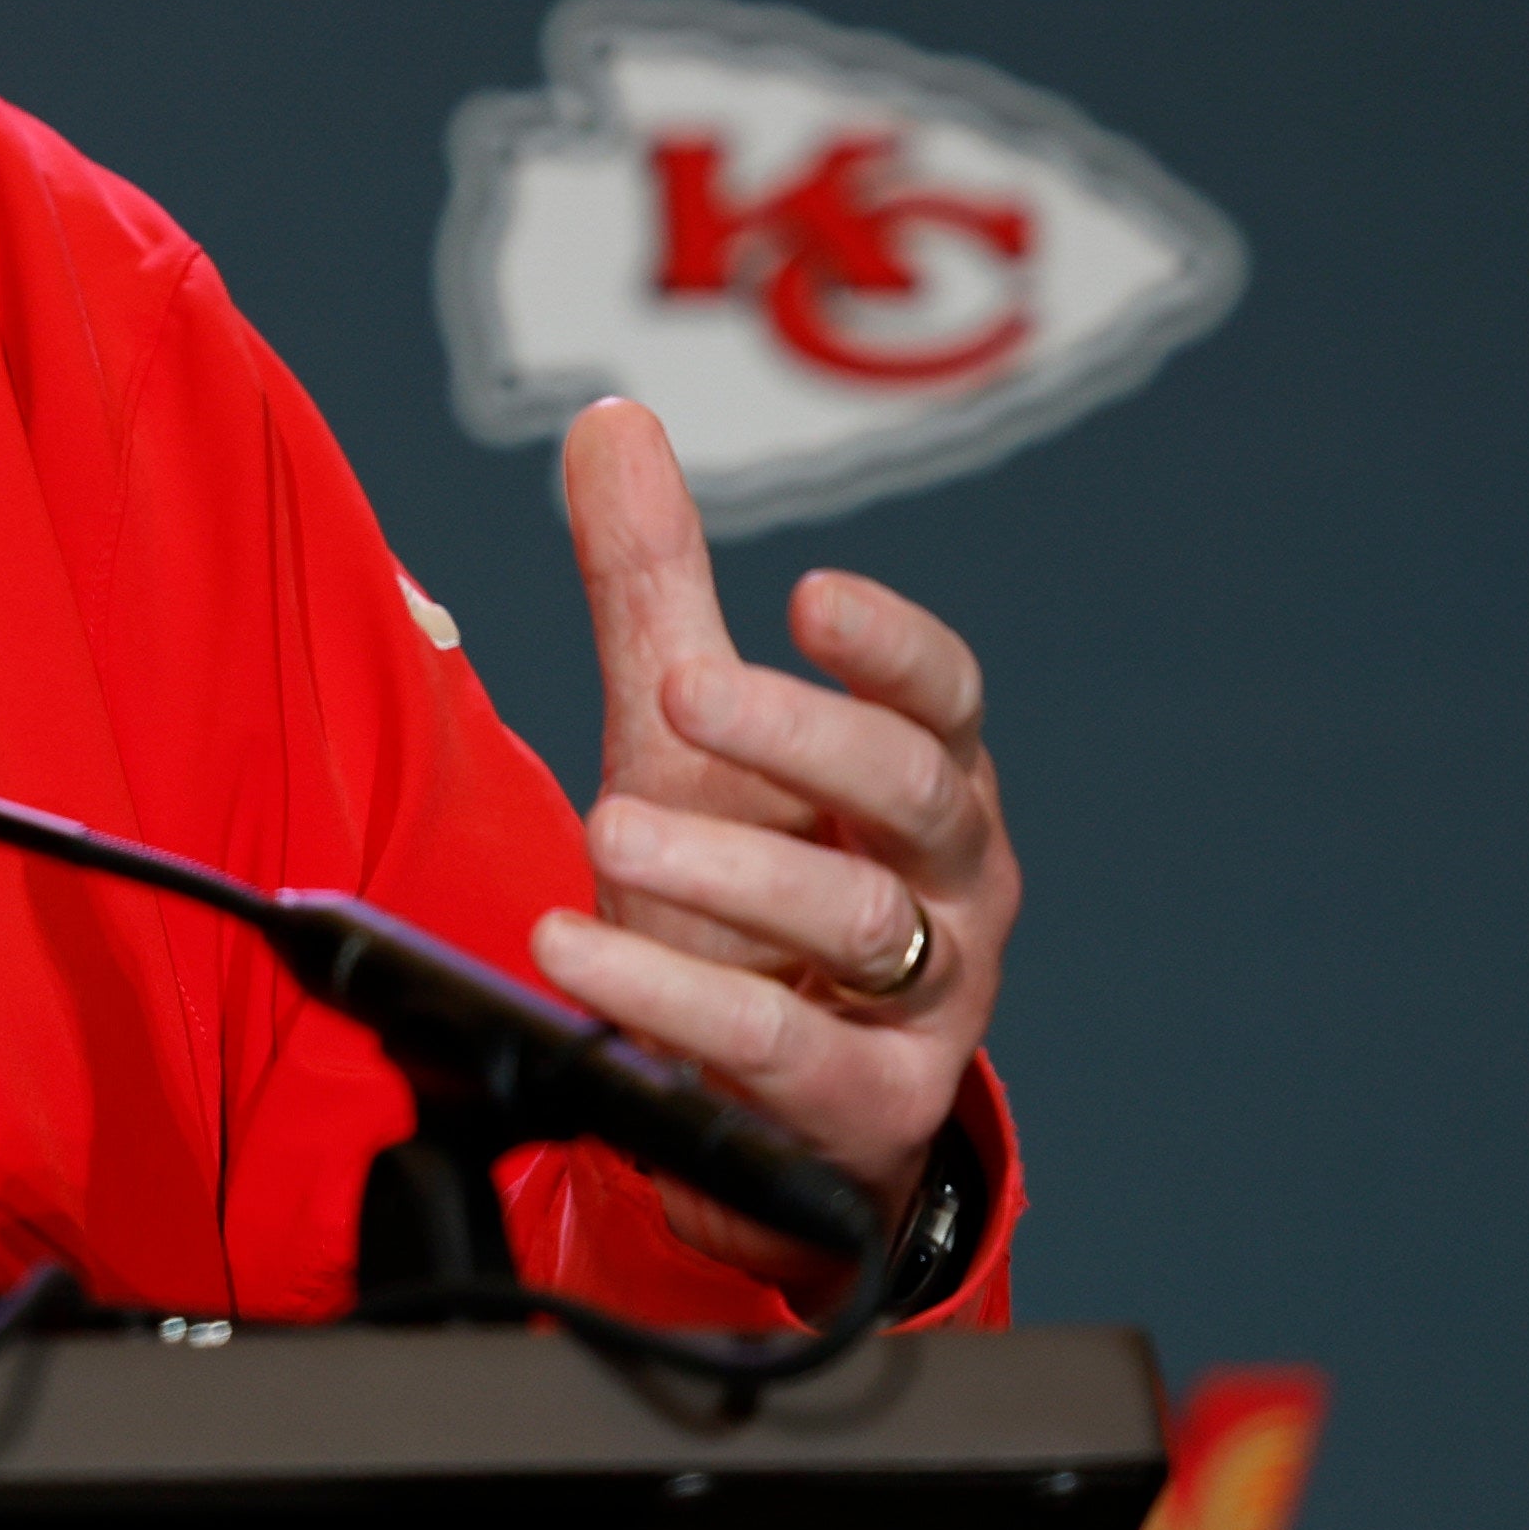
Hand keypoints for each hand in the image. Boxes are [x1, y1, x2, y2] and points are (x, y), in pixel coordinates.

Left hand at [522, 399, 1016, 1278]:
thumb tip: (610, 418)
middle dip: (800, 736)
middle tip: (679, 690)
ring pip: (856, 926)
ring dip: (729, 871)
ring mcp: (928, 1003)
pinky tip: (574, 953)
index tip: (809, 594)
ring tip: (607, 832)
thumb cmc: (747, 895)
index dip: (889, 646)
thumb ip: (656, 593)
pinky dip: (677, 1000)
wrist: (772, 1109)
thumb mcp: (691, 743)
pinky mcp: (871, 1110)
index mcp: (927, 782)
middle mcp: (954, 885)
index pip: (943, 699)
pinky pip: (784, 1052)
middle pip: (913, 794)